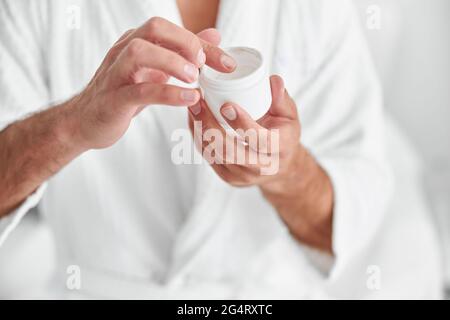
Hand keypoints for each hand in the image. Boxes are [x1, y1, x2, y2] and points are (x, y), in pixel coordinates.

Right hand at [67, 17, 235, 149]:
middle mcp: (124, 51)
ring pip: (141, 52)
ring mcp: (116, 74)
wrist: (84, 122)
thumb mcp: (155, 72)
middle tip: (205, 66)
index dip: (203, 44)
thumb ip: (183, 54)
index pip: (171, 31)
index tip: (228, 64)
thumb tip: (215, 36)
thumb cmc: (122, 95)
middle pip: (154, 28)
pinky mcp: (113, 98)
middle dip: (186, 43)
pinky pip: (139, 90)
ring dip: (173, 62)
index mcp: (136, 43)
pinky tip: (189, 98)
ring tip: (195, 79)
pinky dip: (167, 93)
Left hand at [188, 75, 333, 251]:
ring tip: (192, 107)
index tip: (226, 105)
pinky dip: (199, 137)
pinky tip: (194, 120)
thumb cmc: (284, 134)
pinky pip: (209, 157)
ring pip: (216, 155)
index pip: (261, 140)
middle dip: (210, 126)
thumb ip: (281, 98)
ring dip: (200, 130)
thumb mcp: (290, 115)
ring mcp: (243, 176)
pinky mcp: (228, 177)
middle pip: (231, 151)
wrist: (281, 166)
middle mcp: (262, 167)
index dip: (243, 124)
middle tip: (198, 102)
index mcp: (281, 149)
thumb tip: (272, 81)